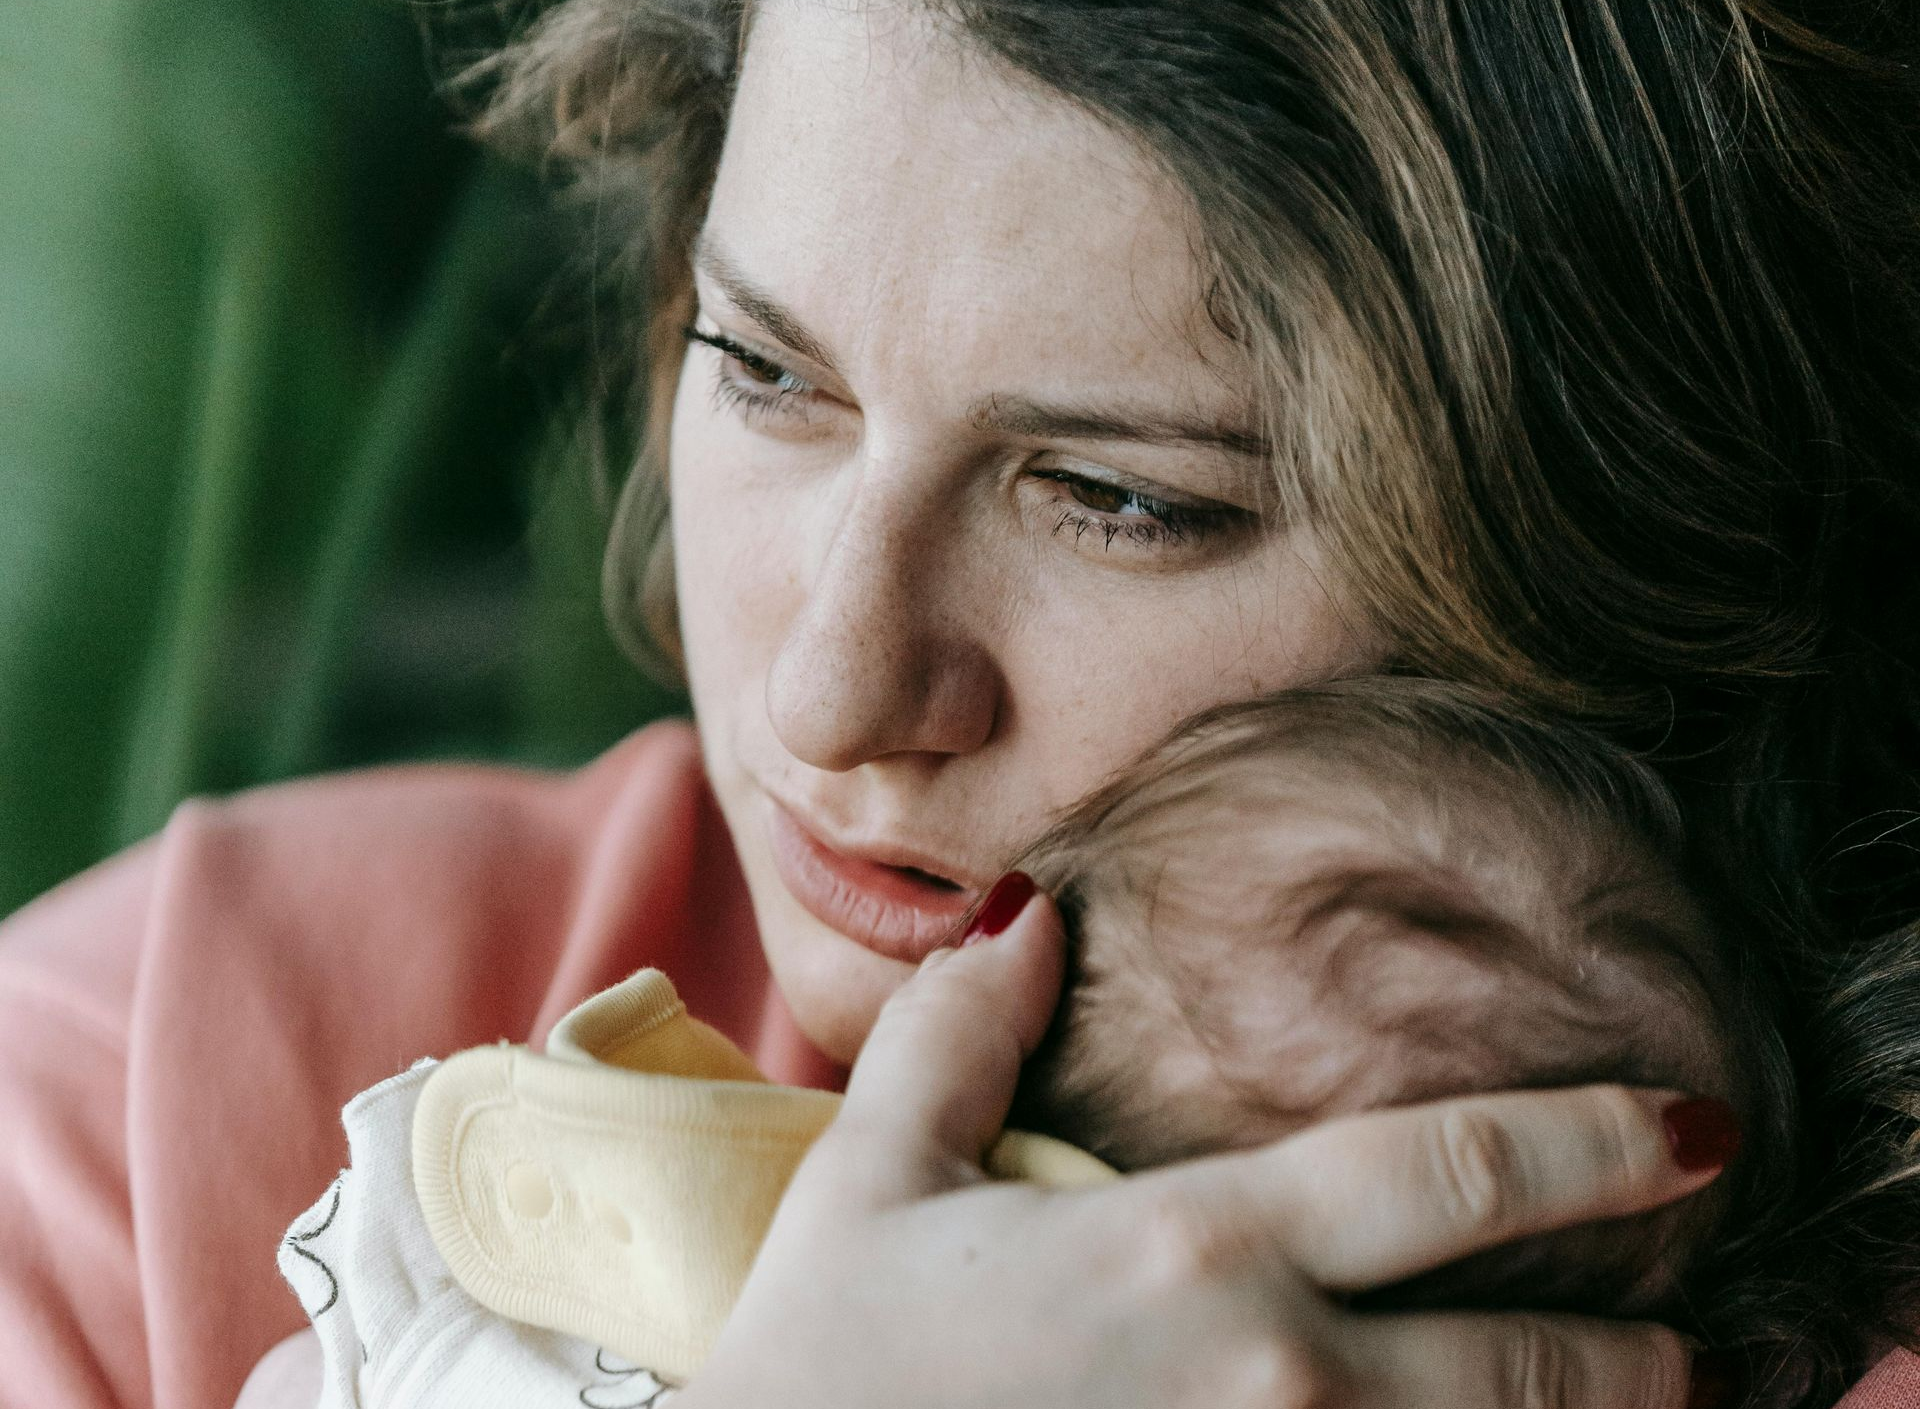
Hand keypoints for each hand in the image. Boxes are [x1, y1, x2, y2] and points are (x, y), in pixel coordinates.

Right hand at [678, 885, 1716, 1408]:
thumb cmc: (824, 1377)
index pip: (1441, 1176)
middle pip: (1524, 1364)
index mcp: (1191, 1253)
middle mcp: (1268, 1383)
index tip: (1691, 1126)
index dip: (1589, 1143)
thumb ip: (959, 1040)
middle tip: (1697, 1339)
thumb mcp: (871, 1186)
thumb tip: (1029, 919)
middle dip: (1638, 1353)